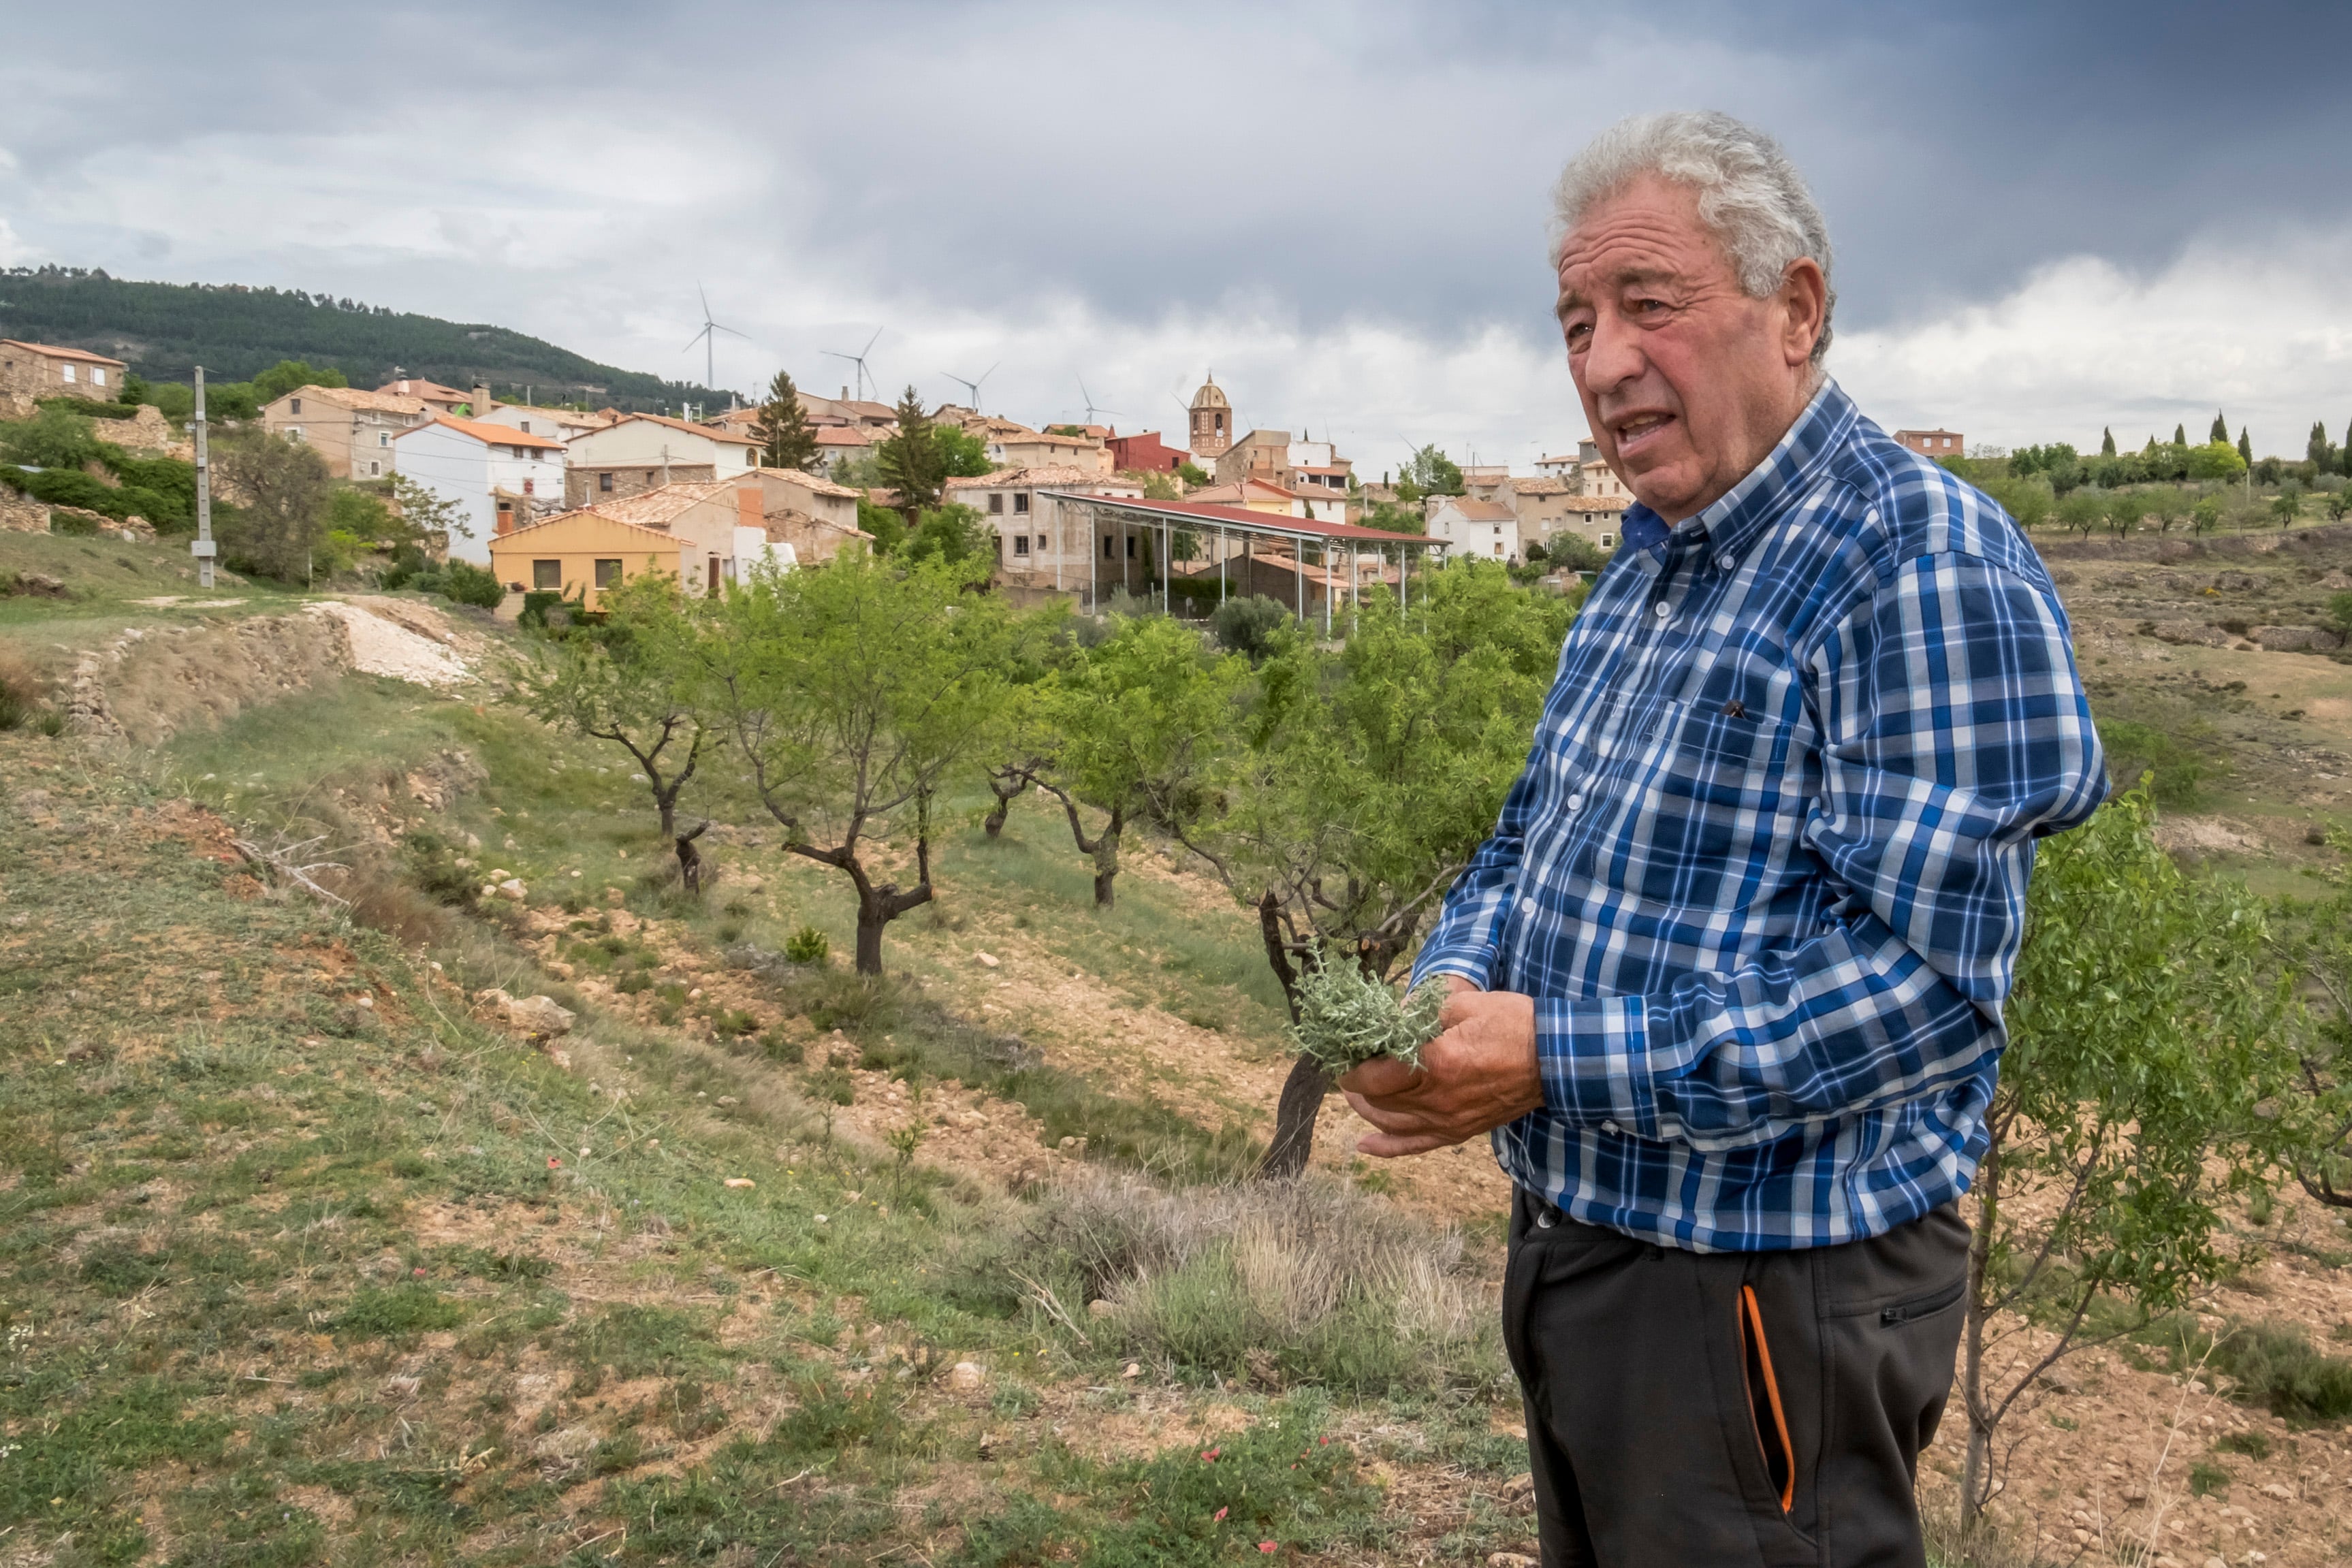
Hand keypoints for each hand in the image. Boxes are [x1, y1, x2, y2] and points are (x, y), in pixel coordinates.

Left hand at [1339, 979, 1541, 1157]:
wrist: (1556, 1059)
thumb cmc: (1513, 1024)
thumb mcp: (1463, 1004)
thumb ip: (1419, 1012)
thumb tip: (1386, 1019)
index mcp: (1434, 1064)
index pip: (1373, 1075)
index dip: (1352, 1064)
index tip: (1345, 1049)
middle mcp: (1436, 1100)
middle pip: (1377, 1099)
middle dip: (1356, 1083)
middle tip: (1350, 1063)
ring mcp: (1448, 1121)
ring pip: (1390, 1123)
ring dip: (1366, 1109)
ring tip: (1354, 1093)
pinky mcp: (1460, 1131)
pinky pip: (1415, 1145)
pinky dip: (1387, 1147)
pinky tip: (1365, 1146)